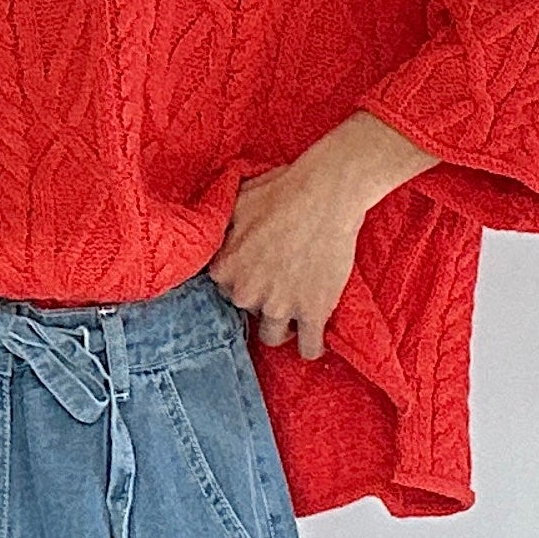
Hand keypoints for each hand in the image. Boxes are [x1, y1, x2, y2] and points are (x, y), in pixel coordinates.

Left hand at [207, 112, 431, 355]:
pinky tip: (313, 343)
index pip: (224, 288)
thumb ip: (221, 228)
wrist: (328, 193)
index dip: (242, 279)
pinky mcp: (313, 313)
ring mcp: (279, 307)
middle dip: (261, 299)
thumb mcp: (237, 202)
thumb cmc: (284, 189)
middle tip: (281, 281)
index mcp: (225, 268)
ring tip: (293, 315)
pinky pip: (309, 348)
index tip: (256, 272)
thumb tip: (210, 234)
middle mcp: (246, 293)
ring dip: (282, 327)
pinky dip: (311, 348)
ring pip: (273, 336)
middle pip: (247, 311)